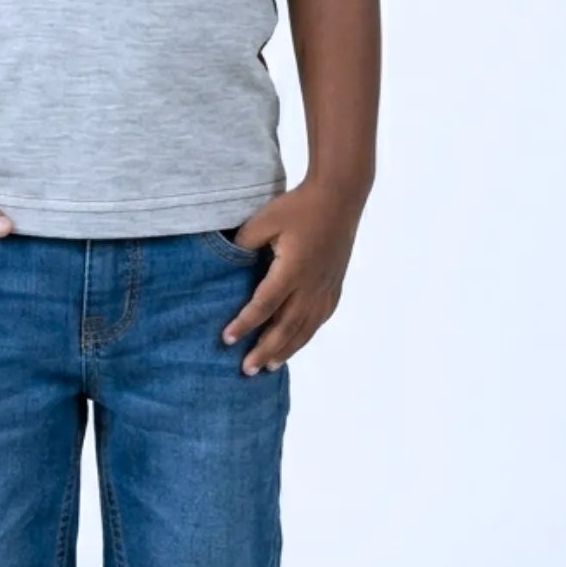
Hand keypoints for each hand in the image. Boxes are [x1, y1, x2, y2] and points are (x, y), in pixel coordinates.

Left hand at [220, 178, 367, 373]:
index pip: (264, 305)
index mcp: (292, 269)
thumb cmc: (298, 206)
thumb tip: (225, 263)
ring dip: (286, 349)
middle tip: (246, 370)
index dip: (244, 324)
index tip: (227, 339)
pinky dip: (306, 335)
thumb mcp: (264, 219)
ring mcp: (326, 287)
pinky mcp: (334, 284)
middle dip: (265, 350)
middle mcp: (312, 284)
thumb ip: (243, 244)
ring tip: (269, 366)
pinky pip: (320, 318)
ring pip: (306, 327)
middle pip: (286, 327)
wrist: (340, 197)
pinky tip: (296, 343)